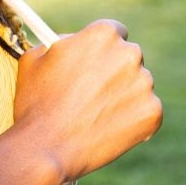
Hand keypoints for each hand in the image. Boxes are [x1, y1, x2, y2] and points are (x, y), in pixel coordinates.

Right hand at [12, 19, 162, 182]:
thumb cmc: (34, 106)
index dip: (102, 55)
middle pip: (129, 61)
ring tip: (96, 122)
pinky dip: (134, 126)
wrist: (43, 150)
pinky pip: (148, 116)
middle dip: (115, 77)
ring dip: (124, 101)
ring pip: (139, 89)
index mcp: (103, 34)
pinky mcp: (151, 114)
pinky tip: (109, 135)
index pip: (115, 35)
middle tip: (93, 101)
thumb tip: (72, 43)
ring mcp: (144, 84)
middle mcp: (129, 53)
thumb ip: (60, 43)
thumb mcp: (34, 60)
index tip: (95, 70)